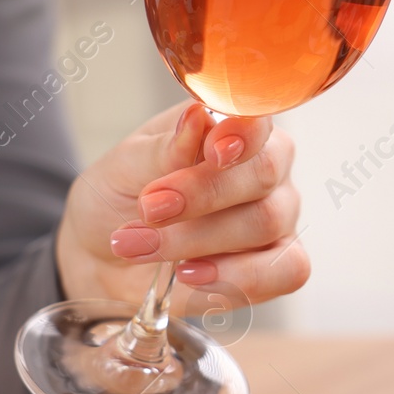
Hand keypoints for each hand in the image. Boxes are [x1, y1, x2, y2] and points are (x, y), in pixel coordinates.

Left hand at [55, 102, 307, 315]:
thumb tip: (197, 118)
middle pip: (264, 173)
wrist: (105, 258)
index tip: (213, 151)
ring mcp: (277, 218)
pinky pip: (288, 270)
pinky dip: (236, 276)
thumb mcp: (124, 167)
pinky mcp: (277, 266)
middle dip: (205, 193)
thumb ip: (165, 148)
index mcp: (232, 129)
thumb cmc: (120, 200)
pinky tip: (189, 274)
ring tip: (142, 245)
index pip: (259, 120)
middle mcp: (265, 169)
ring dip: (197, 238)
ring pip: (266, 223)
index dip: (244, 134)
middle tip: (151, 208)